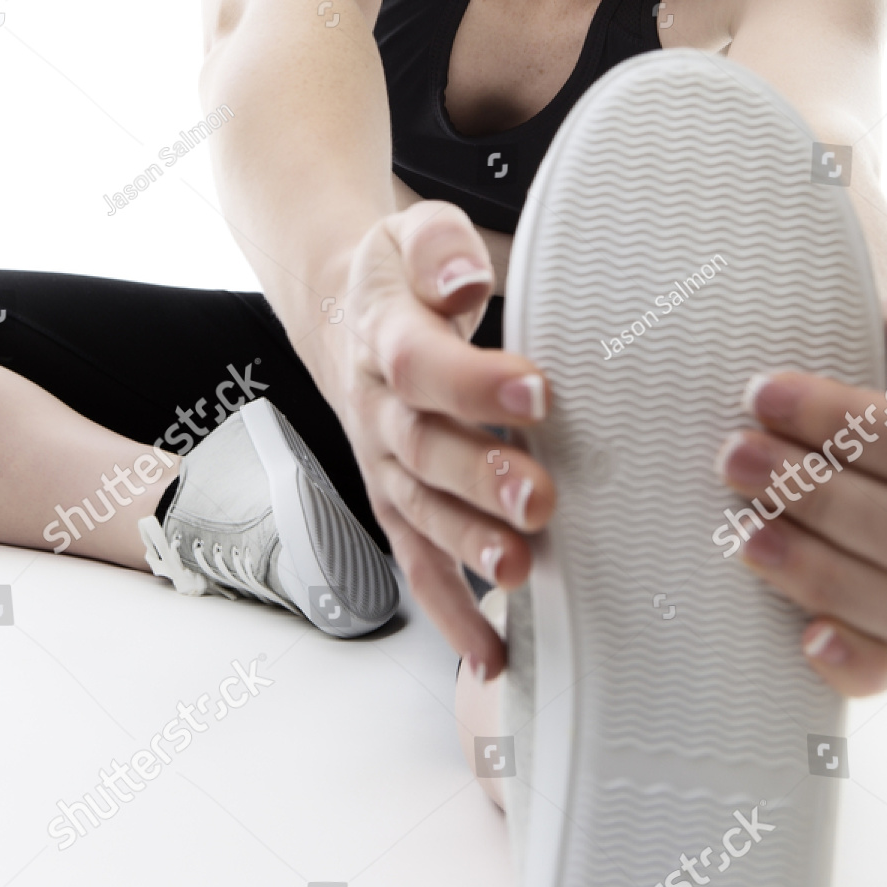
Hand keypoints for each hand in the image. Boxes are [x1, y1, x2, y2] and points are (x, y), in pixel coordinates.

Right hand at [313, 200, 555, 678]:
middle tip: (541, 497)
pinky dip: (450, 611)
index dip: (473, 379)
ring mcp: (383, 465)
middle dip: (481, 476)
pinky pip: (416, 563)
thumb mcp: (414, 233)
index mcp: (384, 335)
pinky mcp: (396, 504)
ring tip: (517, 570)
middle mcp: (378, 409)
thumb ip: (439, 249)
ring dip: (467, 545)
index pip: (419, 360)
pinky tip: (488, 653)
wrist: (345, 314)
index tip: (537, 389)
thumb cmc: (402, 277)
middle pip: (422, 448)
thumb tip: (465, 281)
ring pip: (420, 512)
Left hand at [718, 298, 886, 695]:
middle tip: (729, 458)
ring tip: (740, 537)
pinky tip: (805, 638)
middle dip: (815, 493)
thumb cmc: (819, 385)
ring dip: (819, 570)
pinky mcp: (885, 639)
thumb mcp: (849, 343)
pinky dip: (855, 660)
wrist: (786, 435)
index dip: (846, 422)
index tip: (759, 393)